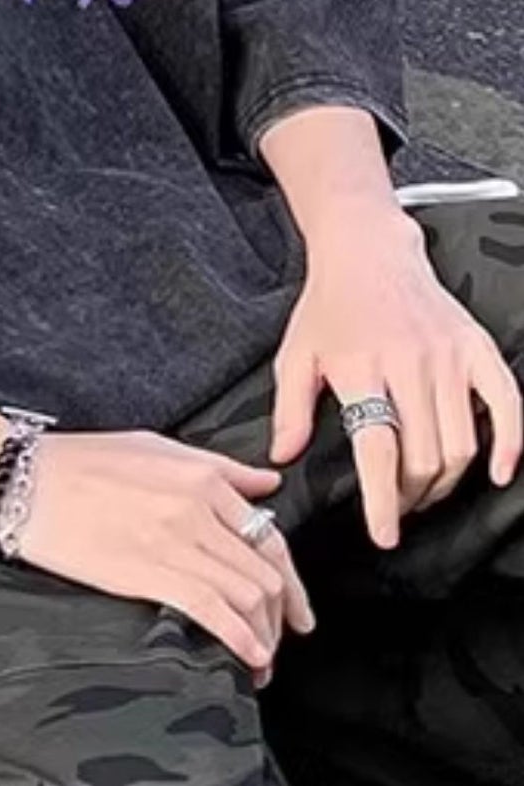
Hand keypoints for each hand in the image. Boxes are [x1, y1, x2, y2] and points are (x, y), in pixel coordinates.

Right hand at [8, 431, 315, 682]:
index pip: (268, 534)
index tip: (294, 607)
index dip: (291, 579)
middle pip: (268, 570)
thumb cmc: (77, 461)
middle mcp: (199, 508)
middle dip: (284, 615)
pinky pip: (214, 610)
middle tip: (284, 641)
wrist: (18, 480)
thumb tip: (266, 485)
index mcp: (202, 476)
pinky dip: (241, 639)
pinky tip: (248, 660)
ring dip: (265, 636)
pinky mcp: (148, 572)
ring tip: (261, 661)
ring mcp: (176, 540)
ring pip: (250, 594)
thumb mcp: (154, 447)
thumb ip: (217, 467)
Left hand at [270, 207, 523, 549]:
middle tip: (396, 505)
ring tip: (424, 489)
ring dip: (445, 480)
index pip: (379, 450)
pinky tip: (497, 471)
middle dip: (410, 496)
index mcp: (361, 368)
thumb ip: (291, 411)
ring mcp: (448, 355)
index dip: (383, 501)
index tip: (385, 534)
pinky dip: (508, 444)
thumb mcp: (295, 356)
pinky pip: (506, 403)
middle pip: (424, 456)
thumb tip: (284, 458)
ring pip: (461, 442)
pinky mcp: (475, 347)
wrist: (367, 251)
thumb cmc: (329, 306)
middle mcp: (409, 362)